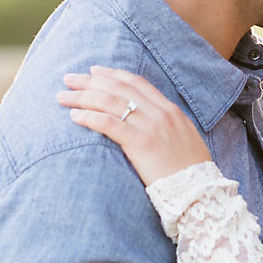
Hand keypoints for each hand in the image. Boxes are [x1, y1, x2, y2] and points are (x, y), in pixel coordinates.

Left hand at [58, 65, 210, 185]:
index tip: (93, 71)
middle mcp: (160, 113)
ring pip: (110, 103)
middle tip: (69, 79)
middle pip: (119, 88)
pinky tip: (74, 117)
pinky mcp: (141, 144)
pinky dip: (90, 117)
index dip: (112, 74)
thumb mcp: (181, 138)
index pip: (136, 82)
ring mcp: (151, 127)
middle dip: (90, 81)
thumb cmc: (188, 170)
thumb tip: (142, 119)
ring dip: (83, 97)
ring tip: (62, 97)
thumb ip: (164, 125)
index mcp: (170, 109)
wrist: (200, 192)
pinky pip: (110, 124)